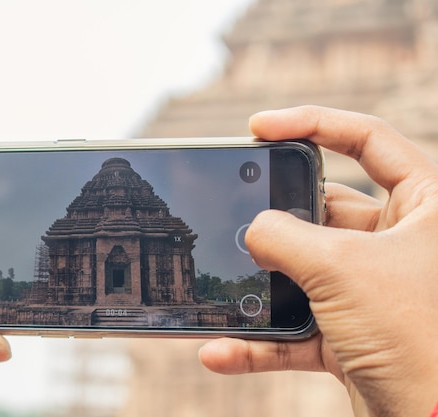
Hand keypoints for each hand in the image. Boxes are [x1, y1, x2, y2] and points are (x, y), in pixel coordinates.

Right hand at [199, 106, 437, 416]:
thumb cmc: (417, 336)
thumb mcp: (341, 269)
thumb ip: (284, 236)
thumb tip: (252, 230)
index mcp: (426, 205)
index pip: (367, 138)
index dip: (311, 122)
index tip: (259, 127)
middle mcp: (401, 242)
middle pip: (323, 208)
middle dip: (276, 217)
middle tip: (235, 211)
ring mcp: (373, 288)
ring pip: (304, 270)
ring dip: (261, 284)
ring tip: (225, 284)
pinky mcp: (353, 332)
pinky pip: (297, 327)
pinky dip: (261, 340)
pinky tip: (221, 350)